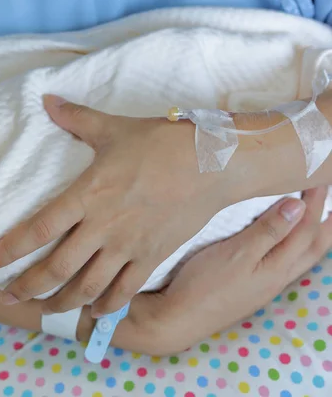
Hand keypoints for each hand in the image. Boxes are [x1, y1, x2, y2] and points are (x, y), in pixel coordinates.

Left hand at [0, 95, 238, 315]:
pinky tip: (92, 311)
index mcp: (87, 195)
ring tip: (43, 309)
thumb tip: (46, 100)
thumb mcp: (113, 128)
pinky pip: (124, 291)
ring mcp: (127, 247)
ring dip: (61, 302)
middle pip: (57, 268)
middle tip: (8, 298)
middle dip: (28, 287)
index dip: (8, 249)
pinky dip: (105, 306)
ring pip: (87, 287)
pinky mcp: (151, 258)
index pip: (38, 229)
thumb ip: (75, 118)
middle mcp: (102, 227)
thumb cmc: (159, 143)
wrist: (211, 164)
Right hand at [120, 187, 331, 355]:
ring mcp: (263, 285)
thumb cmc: (204, 284)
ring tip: (316, 218)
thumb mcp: (236, 253)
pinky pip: (284, 263)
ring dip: (312, 236)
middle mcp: (277, 278)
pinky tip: (282, 244)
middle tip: (327, 197)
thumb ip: (268, 231)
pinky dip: (293, 246)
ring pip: (300, 257)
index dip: (315, 203)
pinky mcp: (249, 288)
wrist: (178, 318)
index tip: (318, 177)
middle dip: (325, 221)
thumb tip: (298, 207)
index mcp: (277, 267)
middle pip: (313, 247)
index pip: (306, 230)